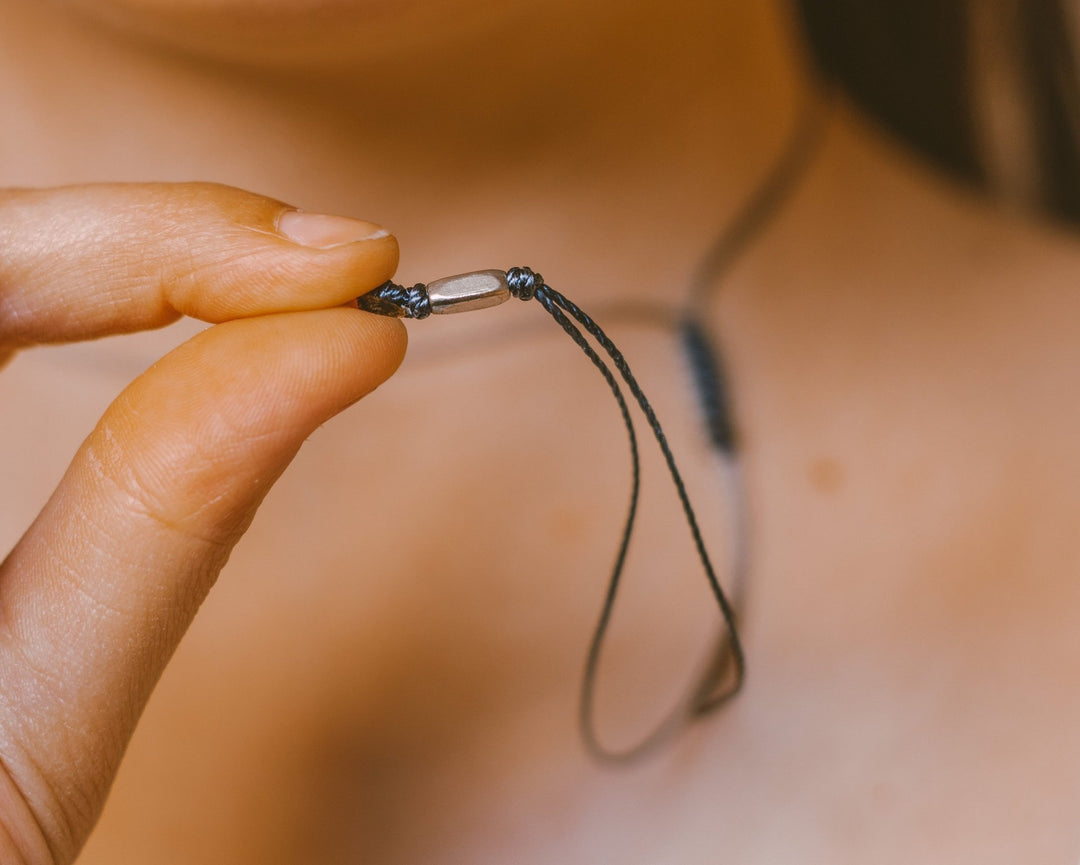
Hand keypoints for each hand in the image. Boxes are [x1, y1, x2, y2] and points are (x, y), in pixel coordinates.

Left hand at [0, 183, 404, 863]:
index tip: (335, 268)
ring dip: (119, 256)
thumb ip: (167, 517)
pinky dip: (74, 301)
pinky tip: (165, 305)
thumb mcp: (31, 729)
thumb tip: (336, 349)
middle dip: (150, 238)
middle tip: (328, 268)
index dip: (158, 237)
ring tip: (273, 280)